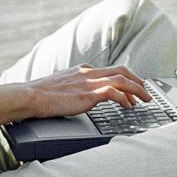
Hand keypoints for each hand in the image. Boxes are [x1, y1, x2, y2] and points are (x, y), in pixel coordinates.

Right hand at [22, 63, 152, 118]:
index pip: (109, 70)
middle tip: (146, 90)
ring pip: (122, 80)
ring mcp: (89, 82)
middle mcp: (88, 73)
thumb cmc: (40, 95)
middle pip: (121, 71)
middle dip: (137, 80)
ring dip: (137, 89)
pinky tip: (128, 106)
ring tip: (145, 99)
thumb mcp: (60, 86)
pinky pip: (114, 92)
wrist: (30, 96)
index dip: (124, 78)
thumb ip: (73, 87)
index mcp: (82, 70)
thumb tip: (78, 95)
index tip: (131, 87)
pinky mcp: (88, 94)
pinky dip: (124, 98)